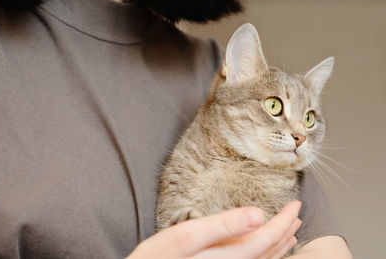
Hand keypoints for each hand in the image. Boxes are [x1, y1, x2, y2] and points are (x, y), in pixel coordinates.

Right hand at [127, 201, 301, 258]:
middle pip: (269, 251)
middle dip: (286, 230)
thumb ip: (223, 226)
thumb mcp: (187, 236)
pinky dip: (267, 254)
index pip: (266, 238)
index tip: (296, 203)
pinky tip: (268, 249)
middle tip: (297, 211)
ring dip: (280, 243)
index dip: (283, 221)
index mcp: (229, 257)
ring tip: (291, 229)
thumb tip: (258, 215)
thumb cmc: (159, 257)